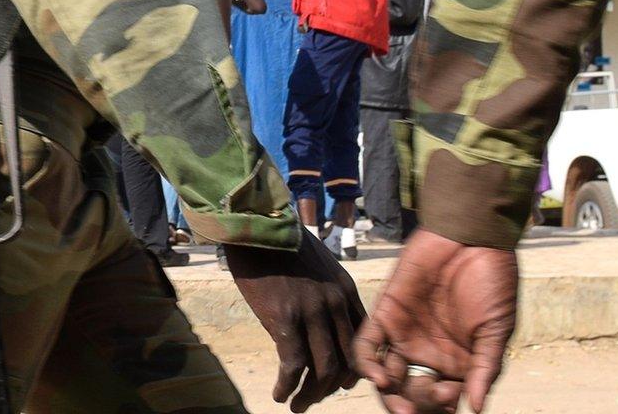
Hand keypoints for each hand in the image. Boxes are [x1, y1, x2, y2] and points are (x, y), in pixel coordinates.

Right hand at [223, 229, 365, 410]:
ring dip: (311, 395)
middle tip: (314, 398)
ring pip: (324, 370)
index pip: (362, 339)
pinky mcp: (285, 317)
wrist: (255, 223)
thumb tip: (311, 325)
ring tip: (296, 405)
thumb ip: (322, 294)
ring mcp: (312, 311)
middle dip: (333, 387)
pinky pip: (293, 365)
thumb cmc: (279, 241)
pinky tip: (279, 394)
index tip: (340, 381)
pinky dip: (287, 386)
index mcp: (345, 289)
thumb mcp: (315, 265)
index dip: (354, 366)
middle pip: (347, 360)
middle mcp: (335, 303)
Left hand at [354, 230, 516, 413]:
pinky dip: (368, 365)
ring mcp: (406, 335)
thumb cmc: (492, 281)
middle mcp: (429, 354)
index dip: (441, 406)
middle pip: (411, 394)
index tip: (448, 397)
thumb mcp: (496, 329)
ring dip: (389, 395)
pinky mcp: (386, 314)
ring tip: (397, 399)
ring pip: (387, 378)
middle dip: (412, 406)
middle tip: (412, 410)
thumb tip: (476, 409)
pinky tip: (381, 376)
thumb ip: (485, 368)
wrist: (472, 237)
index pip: (442, 400)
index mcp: (457, 363)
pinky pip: (368, 345)